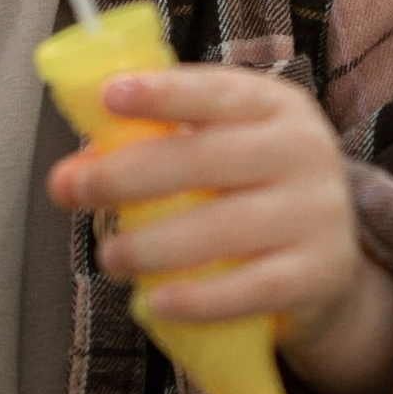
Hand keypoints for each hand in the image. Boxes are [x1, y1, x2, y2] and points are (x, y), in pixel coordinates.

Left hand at [45, 65, 392, 393]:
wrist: (326, 265)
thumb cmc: (249, 193)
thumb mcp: (213, 154)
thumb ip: (145, 151)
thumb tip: (66, 177)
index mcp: (275, 106)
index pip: (215, 91)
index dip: (162, 93)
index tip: (108, 97)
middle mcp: (304, 150)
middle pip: (208, 158)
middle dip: (131, 174)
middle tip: (78, 191)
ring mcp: (318, 212)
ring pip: (223, 228)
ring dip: (153, 245)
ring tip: (111, 257)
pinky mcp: (319, 273)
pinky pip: (251, 288)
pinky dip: (199, 299)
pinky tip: (156, 302)